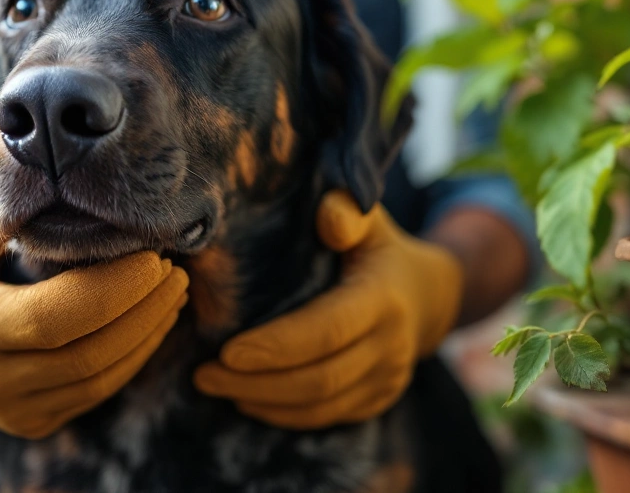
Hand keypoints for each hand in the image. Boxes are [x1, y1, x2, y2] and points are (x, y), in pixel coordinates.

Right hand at [0, 195, 188, 437]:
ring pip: (100, 379)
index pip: (52, 318)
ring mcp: (13, 410)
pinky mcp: (33, 421)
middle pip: (87, 354)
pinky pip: (96, 391)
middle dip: (143, 310)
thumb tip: (36, 197)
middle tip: (174, 269)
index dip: (111, 290)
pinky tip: (152, 320)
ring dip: (147, 334)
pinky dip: (132, 355)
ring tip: (173, 291)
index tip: (150, 257)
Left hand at [193, 190, 461, 428]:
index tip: (226, 353)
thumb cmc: (376, 247)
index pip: (327, 330)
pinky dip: (282, 413)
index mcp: (383, 296)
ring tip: (214, 385)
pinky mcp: (378, 400)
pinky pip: (327, 416)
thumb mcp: (368, 219)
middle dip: (256, 381)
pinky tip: (246, 398)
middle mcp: (391, 344)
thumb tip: (328, 218)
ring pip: (320, 405)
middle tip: (202, 375)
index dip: (276, 346)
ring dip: (262, 401)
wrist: (427, 293)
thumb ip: (346, 212)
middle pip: (319, 378)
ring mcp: (388, 378)